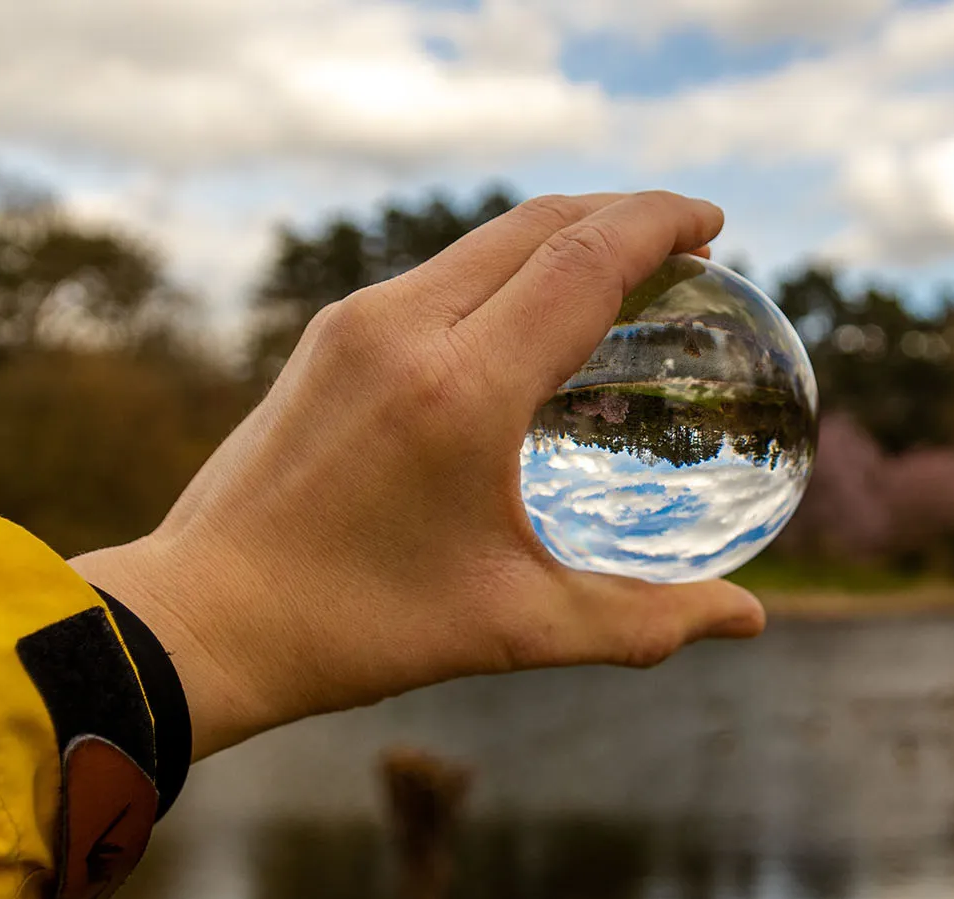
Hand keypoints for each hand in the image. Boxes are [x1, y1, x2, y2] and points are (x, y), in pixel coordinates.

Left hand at [71, 192, 766, 758]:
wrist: (203, 615)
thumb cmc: (358, 629)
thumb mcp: (515, 630)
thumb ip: (643, 621)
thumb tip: (750, 620)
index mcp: (460, 389)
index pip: (582, 261)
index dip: (658, 224)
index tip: (713, 223)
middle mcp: (404, 329)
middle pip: (537, 224)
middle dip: (621, 214)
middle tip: (686, 238)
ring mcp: (355, 324)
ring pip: (482, 242)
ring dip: (560, 236)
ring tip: (619, 270)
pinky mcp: (327, 337)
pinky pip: (438, 273)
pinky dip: (504, 270)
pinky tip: (529, 317)